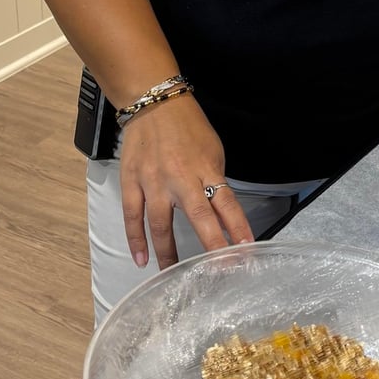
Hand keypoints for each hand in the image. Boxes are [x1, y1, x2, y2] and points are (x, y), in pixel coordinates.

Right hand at [117, 93, 253, 268]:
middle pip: (199, 216)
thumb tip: (220, 212)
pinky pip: (133, 216)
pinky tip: (141, 260)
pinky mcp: (132, 182)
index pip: (226, 202)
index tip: (246, 249)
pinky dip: (136, 240)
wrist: (152, 103)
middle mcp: (181, 178)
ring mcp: (154, 181)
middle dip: (211, 245)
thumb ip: (214, 181)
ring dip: (168, 253)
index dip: (238, 227)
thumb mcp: (212, 150)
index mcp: (206, 168)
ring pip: (161, 223)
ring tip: (174, 275)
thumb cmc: (188, 127)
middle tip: (218, 270)